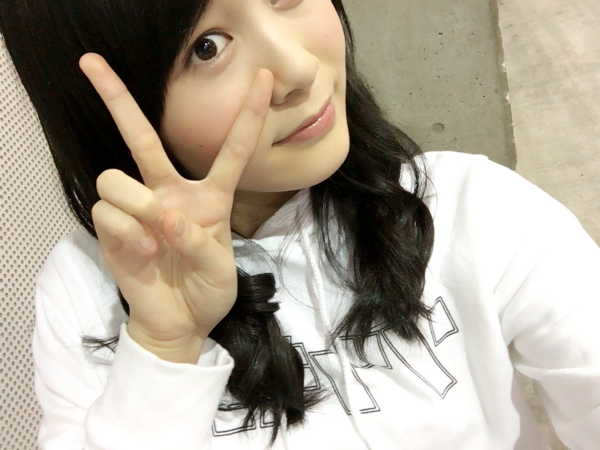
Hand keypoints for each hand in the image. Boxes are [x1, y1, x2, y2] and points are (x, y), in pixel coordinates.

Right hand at [79, 53, 273, 362]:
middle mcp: (171, 192)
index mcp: (211, 197)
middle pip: (143, 138)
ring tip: (154, 240)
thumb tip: (165, 215)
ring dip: (134, 206)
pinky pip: (106, 211)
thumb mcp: (220, 270)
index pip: (232, 151)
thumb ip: (200, 242)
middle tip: (91, 62)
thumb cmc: (208, 291)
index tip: (265, 78)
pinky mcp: (112, 228)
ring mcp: (140, 208)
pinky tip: (142, 252)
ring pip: (115, 176)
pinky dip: (125, 233)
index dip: (249, 116)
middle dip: (117, 99)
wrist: (180, 322)